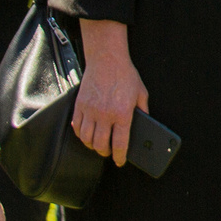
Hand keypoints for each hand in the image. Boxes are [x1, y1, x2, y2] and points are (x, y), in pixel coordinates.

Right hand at [72, 18, 147, 166]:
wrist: (107, 59)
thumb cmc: (125, 75)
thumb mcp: (141, 93)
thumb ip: (143, 111)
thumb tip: (143, 125)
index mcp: (122, 113)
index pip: (119, 143)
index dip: (119, 157)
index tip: (119, 161)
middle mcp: (105, 114)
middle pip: (100, 144)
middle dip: (105, 153)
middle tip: (108, 152)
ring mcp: (90, 110)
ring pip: (86, 139)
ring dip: (92, 146)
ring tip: (97, 144)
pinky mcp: (80, 105)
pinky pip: (77, 127)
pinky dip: (81, 134)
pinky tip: (87, 133)